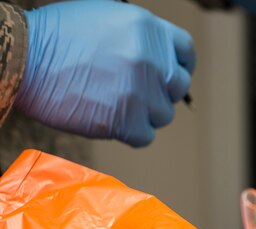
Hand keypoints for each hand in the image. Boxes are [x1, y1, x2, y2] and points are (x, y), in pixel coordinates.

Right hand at [14, 1, 194, 146]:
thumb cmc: (57, 38)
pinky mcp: (127, 120)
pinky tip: (109, 119)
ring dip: (144, 113)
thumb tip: (162, 63)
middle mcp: (152, 59)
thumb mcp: (107, 20)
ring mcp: (142, 91)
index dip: (181, 65)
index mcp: (148, 29)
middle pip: (177, 86)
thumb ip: (141, 40)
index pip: (185, 51)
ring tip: (113, 103)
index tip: (170, 75)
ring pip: (163, 114)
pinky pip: (145, 135)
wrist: (24, 58)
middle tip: (133, 92)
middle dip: (159, 91)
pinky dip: (130, 132)